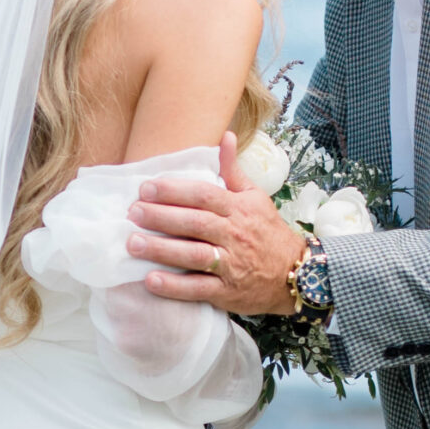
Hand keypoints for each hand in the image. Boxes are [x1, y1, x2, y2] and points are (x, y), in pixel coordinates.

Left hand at [128, 132, 305, 315]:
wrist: (297, 273)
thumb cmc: (268, 232)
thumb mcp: (255, 197)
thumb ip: (233, 170)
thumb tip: (226, 136)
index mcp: (238, 210)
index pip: (204, 196)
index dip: (174, 191)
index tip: (146, 188)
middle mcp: (234, 235)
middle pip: (194, 223)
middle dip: (161, 217)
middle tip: (133, 213)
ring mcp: (231, 265)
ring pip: (193, 255)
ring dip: (161, 250)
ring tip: (133, 244)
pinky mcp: (227, 292)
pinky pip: (199, 289)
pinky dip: (175, 286)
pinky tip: (151, 280)